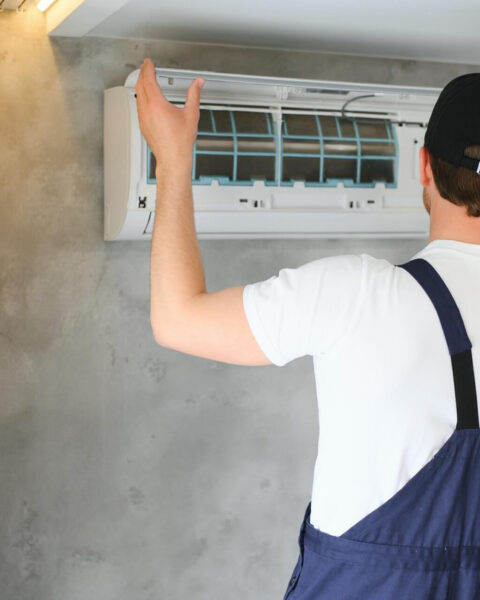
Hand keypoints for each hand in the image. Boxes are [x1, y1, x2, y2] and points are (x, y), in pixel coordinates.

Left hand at [135, 58, 204, 175]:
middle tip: (145, 67)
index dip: (148, 68)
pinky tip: (147, 99)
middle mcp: (146, 110)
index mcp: (157, 105)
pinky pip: (139, 106)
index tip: (148, 63)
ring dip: (141, 85)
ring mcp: (142, 118)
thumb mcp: (191, 114)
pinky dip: (141, 97)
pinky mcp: (142, 125)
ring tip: (145, 80)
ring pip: (138, 96)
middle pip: (140, 86)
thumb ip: (194, 94)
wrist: (172, 159)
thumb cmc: (181, 141)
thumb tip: (198, 83)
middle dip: (142, 74)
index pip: (148, 80)